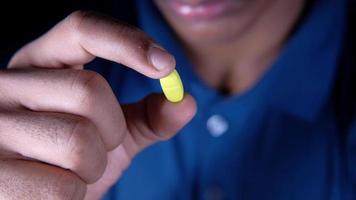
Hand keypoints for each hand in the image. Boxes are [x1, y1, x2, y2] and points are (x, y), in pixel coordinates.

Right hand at [0, 11, 195, 199]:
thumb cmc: (75, 160)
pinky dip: (73, 196)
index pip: (83, 29)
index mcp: (41, 65)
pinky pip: (60, 185)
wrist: (38, 198)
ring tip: (72, 171)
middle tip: (97, 147)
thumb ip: (150, 116)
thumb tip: (186, 102)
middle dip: (112, 130)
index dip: (127, 41)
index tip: (166, 65)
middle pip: (90, 90)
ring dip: (92, 167)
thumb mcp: (115, 133)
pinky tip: (53, 193)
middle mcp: (8, 84)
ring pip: (78, 140)